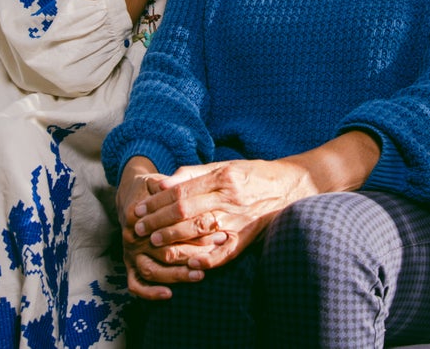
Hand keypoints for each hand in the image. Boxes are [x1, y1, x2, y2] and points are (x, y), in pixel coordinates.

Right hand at [115, 158, 222, 298]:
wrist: (130, 195)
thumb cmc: (151, 188)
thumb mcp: (159, 182)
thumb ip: (172, 186)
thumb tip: (185, 187)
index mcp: (139, 216)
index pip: (170, 227)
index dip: (196, 230)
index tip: (220, 231)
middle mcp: (132, 237)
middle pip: (165, 252)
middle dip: (194, 254)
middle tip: (217, 252)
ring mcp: (130, 253)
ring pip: (152, 271)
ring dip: (177, 275)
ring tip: (199, 275)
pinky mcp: (129, 265)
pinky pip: (135, 284)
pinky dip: (150, 292)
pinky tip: (169, 294)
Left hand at [130, 159, 311, 271]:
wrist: (292, 186)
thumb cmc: (253, 174)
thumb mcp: (223, 166)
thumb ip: (192, 174)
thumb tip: (161, 183)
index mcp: (221, 178)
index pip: (180, 192)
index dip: (155, 202)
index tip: (137, 210)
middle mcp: (229, 198)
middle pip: (184, 211)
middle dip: (157, 221)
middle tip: (138, 229)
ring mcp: (239, 219)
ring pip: (199, 231)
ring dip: (173, 238)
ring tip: (154, 243)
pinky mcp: (247, 237)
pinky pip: (225, 252)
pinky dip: (207, 259)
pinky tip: (189, 263)